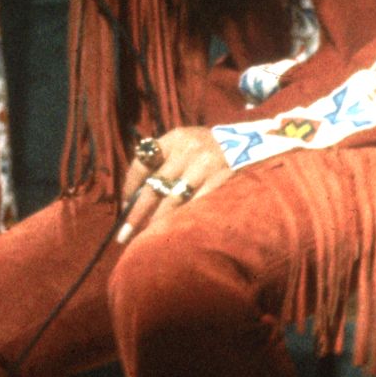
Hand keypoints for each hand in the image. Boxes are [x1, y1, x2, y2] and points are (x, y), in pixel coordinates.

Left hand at [117, 124, 242, 248]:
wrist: (251, 143)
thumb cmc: (208, 148)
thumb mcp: (185, 144)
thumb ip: (163, 162)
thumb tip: (133, 198)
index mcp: (174, 138)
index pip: (141, 163)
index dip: (129, 188)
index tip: (124, 209)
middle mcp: (187, 149)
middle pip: (154, 187)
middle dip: (137, 214)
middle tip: (124, 235)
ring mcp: (206, 164)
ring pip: (173, 201)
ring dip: (159, 222)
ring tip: (149, 238)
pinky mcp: (222, 178)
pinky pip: (197, 205)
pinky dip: (185, 219)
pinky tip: (177, 232)